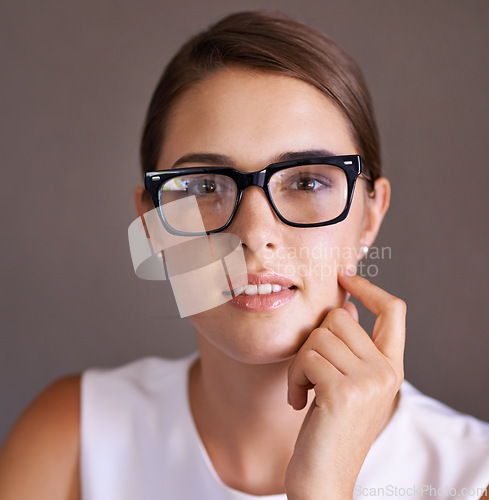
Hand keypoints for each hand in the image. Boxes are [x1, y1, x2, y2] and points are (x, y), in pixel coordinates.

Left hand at [284, 272, 405, 498]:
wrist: (324, 480)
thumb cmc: (330, 430)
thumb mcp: (346, 384)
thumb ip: (350, 348)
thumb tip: (344, 306)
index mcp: (391, 367)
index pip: (394, 311)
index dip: (370, 288)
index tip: (346, 276)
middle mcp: (386, 371)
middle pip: (339, 317)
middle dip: (313, 341)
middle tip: (310, 373)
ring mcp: (368, 382)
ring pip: (318, 336)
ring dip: (300, 363)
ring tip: (304, 391)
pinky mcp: (343, 393)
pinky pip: (306, 358)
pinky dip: (293, 379)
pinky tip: (299, 403)